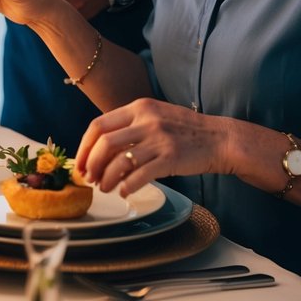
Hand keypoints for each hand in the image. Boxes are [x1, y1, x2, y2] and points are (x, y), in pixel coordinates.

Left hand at [75, 99, 231, 196]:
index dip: (84, 147)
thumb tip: (101, 147)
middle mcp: (146, 120)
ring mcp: (159, 139)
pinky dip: (127, 187)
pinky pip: (140, 176)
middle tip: (90, 178)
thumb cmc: (185, 130)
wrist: (219, 138)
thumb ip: (131, 125)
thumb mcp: (155, 116)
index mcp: (139, 108)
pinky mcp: (170, 158)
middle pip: (105, 143)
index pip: (98, 125)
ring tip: (106, 188)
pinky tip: (125, 192)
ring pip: (120, 161)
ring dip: (107, 179)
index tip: (80, 163)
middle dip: (91, 164)